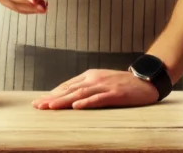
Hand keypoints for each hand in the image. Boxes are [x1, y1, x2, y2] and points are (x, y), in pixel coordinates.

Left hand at [31, 69, 158, 109]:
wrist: (145, 81)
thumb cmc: (122, 84)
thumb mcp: (102, 82)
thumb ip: (87, 88)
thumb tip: (69, 99)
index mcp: (90, 75)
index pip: (67, 85)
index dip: (52, 94)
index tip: (39, 103)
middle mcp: (95, 78)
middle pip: (70, 89)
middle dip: (53, 98)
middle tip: (38, 106)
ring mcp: (105, 85)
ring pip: (81, 94)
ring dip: (64, 101)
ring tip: (51, 107)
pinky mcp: (115, 93)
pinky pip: (99, 98)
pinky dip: (87, 102)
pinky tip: (77, 107)